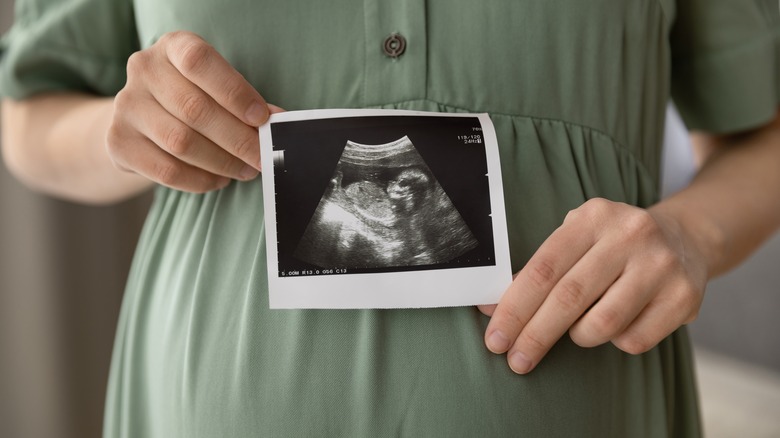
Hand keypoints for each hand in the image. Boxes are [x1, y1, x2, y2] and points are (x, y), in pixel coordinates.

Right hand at [107, 31, 282, 191]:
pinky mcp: (118, 142)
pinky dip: (200, 180)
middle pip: (194, 109)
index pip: (200, 61)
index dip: (234, 91)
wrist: (141, 121)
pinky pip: (166, 170)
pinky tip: (219, 180)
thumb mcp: (216, 88)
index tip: (264, 118)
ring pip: (180, 142)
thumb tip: (276, 120)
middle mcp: (143, 69)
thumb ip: (243, 101)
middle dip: (238, 139)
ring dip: (222, 162)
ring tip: (245, 170)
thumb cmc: (193, 98)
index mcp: (172, 46)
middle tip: (262, 157)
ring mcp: (126, 105)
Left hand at [479, 198, 707, 373]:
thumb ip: (539, 271)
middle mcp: (629, 235)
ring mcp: (660, 265)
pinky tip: (618, 325)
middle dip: (535, 334)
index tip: (496, 337)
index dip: (514, 307)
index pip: (543, 269)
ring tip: (578, 330)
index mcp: (593, 217)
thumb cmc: (613, 245)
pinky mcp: (684, 296)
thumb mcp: (577, 240)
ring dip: (579, 336)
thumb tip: (491, 309)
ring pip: (603, 324)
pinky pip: (634, 339)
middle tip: (515, 359)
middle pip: (569, 297)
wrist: (685, 238)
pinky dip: (615, 341)